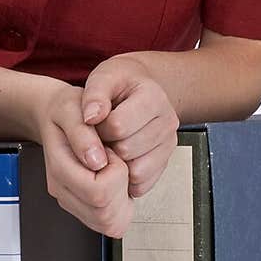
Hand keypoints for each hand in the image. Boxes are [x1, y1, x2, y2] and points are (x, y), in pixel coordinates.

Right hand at [29, 79, 134, 237]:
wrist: (53, 116)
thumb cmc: (64, 111)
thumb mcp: (71, 108)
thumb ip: (81, 132)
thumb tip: (96, 161)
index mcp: (58, 168)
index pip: (98, 192)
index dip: (115, 172)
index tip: (111, 152)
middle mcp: (63, 190)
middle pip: (105, 215)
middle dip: (121, 188)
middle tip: (114, 162)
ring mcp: (72, 201)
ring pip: (110, 224)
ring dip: (121, 200)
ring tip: (113, 171)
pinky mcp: (83, 208)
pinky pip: (111, 223)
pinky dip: (120, 206)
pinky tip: (114, 183)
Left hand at [80, 54, 179, 198]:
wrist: (137, 87)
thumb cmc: (119, 82)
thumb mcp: (103, 78)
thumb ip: (94, 95)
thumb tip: (91, 117)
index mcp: (154, 97)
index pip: (119, 126)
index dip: (99, 127)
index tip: (96, 120)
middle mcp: (168, 121)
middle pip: (127, 149)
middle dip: (107, 145)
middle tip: (102, 133)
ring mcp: (169, 143)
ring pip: (136, 170)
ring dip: (117, 162)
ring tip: (110, 143)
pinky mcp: (165, 162)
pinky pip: (143, 183)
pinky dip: (126, 177)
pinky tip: (119, 157)